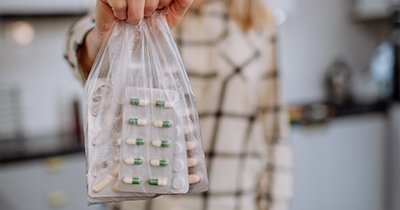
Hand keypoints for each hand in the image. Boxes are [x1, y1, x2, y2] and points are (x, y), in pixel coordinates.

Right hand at [77, 0, 192, 78]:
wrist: (122, 42)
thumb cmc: (146, 28)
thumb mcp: (169, 18)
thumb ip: (181, 3)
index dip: (163, 3)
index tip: (158, 9)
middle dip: (150, 10)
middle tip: (144, 15)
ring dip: (135, 15)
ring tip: (131, 18)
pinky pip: (120, 4)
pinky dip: (121, 15)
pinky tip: (120, 15)